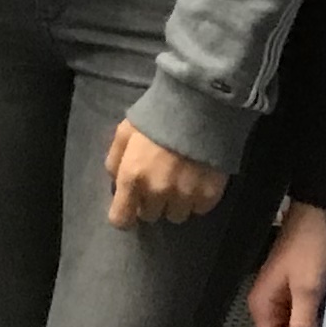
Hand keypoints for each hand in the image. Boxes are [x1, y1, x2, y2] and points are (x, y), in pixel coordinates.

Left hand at [102, 117, 229, 227]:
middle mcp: (157, 192)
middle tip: (158, 183)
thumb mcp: (125, 132)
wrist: (200, 107)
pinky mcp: (210, 195)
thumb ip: (115, 160)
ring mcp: (185, 196)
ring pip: (176, 216)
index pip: (121, 219)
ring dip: (175, 203)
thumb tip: (115, 182)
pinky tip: (197, 181)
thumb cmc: (157, 117)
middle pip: (150, 216)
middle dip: (151, 202)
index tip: (130, 207)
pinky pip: (199, 210)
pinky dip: (197, 200)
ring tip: (179, 182)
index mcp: (132, 177)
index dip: (124, 215)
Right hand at [247, 201, 325, 326]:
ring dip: (314, 326)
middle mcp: (267, 305)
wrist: (317, 213)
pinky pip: (302, 314)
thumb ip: (302, 324)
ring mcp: (280, 297)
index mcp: (262, 306)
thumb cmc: (311, 249)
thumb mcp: (308, 288)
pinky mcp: (294, 290)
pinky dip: (317, 314)